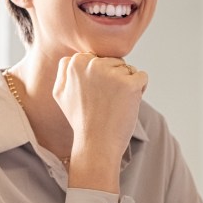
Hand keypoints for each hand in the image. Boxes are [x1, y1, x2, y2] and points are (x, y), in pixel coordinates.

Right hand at [52, 53, 146, 188]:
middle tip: (105, 102)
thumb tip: (72, 58)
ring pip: (128, 69)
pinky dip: (140, 89)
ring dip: (126, 85)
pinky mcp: (129, 84)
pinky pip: (142, 76)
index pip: (96, 58)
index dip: (100, 77)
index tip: (94, 95)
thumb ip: (64, 71)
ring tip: (114, 105)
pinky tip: (128, 104)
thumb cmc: (80, 121)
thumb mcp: (60, 94)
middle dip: (114, 79)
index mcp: (75, 63)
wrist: (96, 144)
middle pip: (113, 62)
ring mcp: (111, 73)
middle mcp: (92, 64)